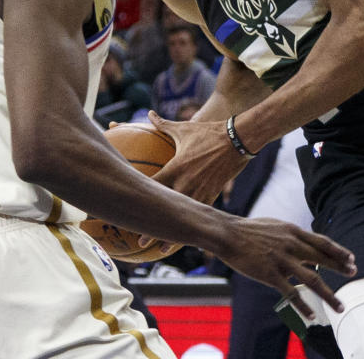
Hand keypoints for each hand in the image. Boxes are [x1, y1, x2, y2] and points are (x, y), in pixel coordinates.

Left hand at [137, 110, 250, 251]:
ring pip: (183, 218)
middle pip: (165, 210)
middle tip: (138, 242)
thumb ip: (163, 124)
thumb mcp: (184, 129)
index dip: (137, 199)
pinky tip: (188, 238)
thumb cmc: (208, 133)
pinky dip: (192, 225)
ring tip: (160, 250)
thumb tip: (149, 114)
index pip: (152, 187)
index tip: (125, 210)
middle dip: (152, 226)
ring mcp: (201, 192)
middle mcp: (186, 184)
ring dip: (172, 233)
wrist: (239, 140)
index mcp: (175, 169)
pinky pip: (200, 214)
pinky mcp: (213, 195)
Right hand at [215, 217, 356, 318]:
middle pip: (322, 259)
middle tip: (353, 273)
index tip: (351, 259)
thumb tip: (303, 243)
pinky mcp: (271, 275)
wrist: (228, 234)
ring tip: (340, 307)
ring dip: (329, 295)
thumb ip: (291, 235)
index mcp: (293, 232)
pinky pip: (292, 293)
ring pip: (313, 280)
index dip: (338, 251)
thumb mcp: (275, 226)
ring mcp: (282, 261)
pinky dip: (304, 306)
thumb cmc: (249, 230)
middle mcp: (291, 245)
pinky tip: (312, 315)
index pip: (322, 242)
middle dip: (340, 267)